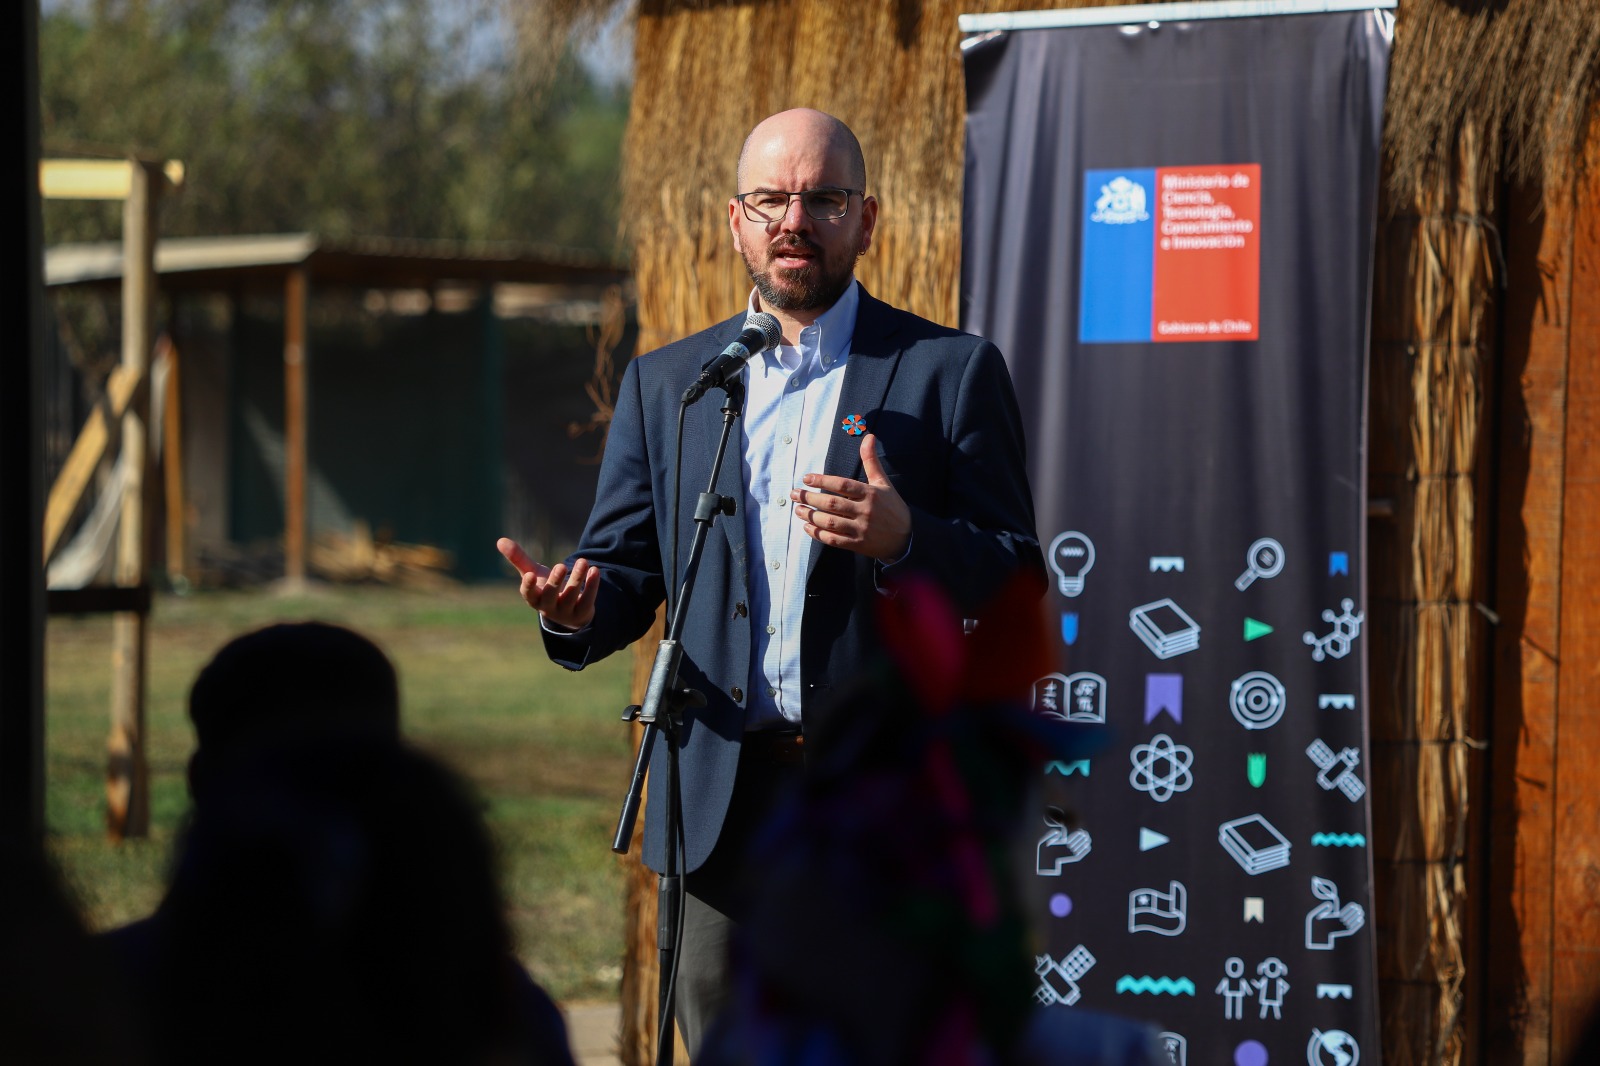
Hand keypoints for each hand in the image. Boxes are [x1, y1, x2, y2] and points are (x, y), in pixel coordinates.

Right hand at [496, 537, 598, 629]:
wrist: (567, 610)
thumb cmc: (545, 587)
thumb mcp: (533, 573)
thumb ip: (518, 558)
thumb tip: (500, 540)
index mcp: (534, 598)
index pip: (528, 594)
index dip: (528, 586)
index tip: (529, 575)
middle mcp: (548, 607)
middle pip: (551, 595)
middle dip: (555, 581)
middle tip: (561, 566)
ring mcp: (565, 612)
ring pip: (571, 596)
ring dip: (577, 578)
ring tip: (583, 561)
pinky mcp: (582, 612)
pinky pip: (588, 600)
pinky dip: (592, 585)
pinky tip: (594, 570)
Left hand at [790, 433, 909, 561]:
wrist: (907, 538)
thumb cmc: (892, 507)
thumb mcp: (883, 483)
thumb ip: (871, 460)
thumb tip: (869, 436)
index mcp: (871, 494)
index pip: (842, 485)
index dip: (823, 481)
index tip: (806, 478)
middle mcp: (865, 511)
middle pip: (833, 504)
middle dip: (810, 498)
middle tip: (794, 494)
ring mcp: (861, 529)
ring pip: (830, 522)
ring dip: (811, 516)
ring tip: (797, 509)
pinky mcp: (857, 544)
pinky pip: (834, 540)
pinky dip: (818, 534)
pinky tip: (807, 527)